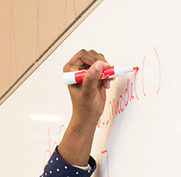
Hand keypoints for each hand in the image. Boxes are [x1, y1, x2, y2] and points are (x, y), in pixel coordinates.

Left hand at [58, 48, 110, 165]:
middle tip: (105, 75)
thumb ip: (91, 77)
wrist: (89, 116)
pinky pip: (105, 68)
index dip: (93, 59)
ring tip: (105, 82)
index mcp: (71, 70)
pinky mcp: (96, 75)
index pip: (82, 55)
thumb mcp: (87, 92)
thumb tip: (98, 65)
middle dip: (101, 64)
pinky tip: (106, 83)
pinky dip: (109, 74)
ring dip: (106, 70)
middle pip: (92, 55)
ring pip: (100, 61)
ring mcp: (87, 71)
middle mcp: (78, 69)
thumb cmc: (84, 108)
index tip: (101, 67)